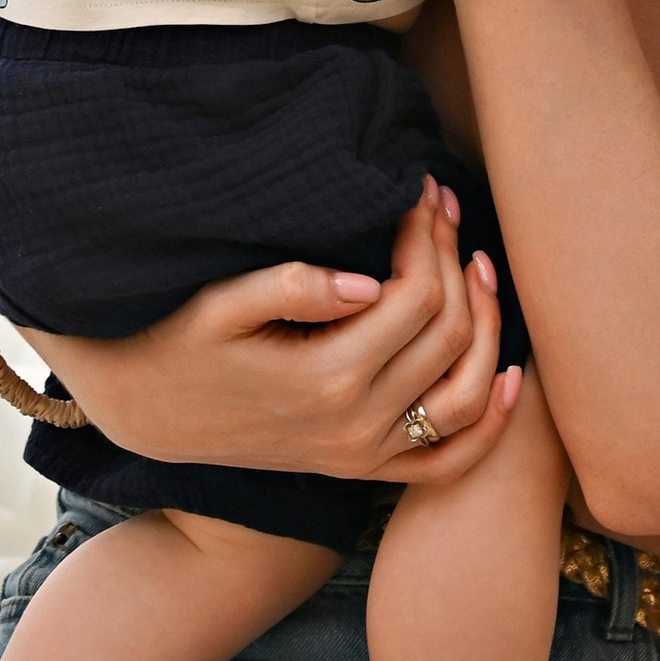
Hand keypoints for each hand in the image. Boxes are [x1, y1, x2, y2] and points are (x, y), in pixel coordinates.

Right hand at [16, 180, 523, 486]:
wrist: (148, 413)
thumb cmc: (177, 341)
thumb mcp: (218, 306)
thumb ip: (292, 287)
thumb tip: (367, 281)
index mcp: (326, 378)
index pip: (415, 296)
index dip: (426, 237)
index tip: (419, 191)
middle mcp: (358, 425)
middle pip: (449, 334)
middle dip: (453, 260)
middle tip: (442, 206)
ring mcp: (365, 455)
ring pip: (467, 394)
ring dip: (488, 328)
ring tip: (476, 266)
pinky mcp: (364, 469)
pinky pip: (449, 461)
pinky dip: (489, 424)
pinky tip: (511, 377)